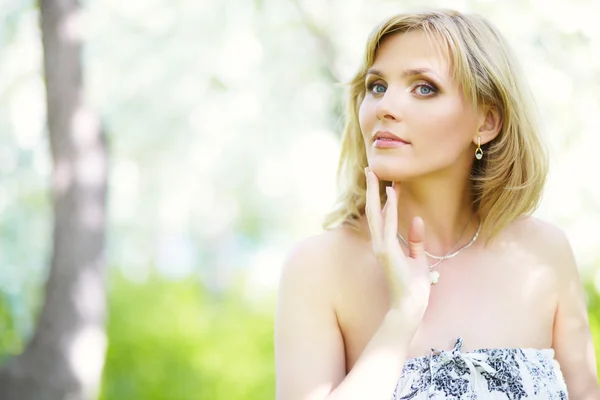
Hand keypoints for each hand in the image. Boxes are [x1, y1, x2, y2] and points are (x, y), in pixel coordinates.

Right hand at [364, 167, 430, 322]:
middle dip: (372, 190)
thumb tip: (416, 218)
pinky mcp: (387, 252)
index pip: (384, 217)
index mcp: (385, 245)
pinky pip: (388, 225)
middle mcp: (379, 244)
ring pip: (375, 214)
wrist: (410, 306)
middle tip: (371, 170)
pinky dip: (389, 208)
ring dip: (375, 193)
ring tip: (375, 175)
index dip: (386, 199)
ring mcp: (381, 247)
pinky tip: (391, 193)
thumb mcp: (419, 259)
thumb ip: (416, 240)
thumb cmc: (414, 286)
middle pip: (372, 211)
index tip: (392, 182)